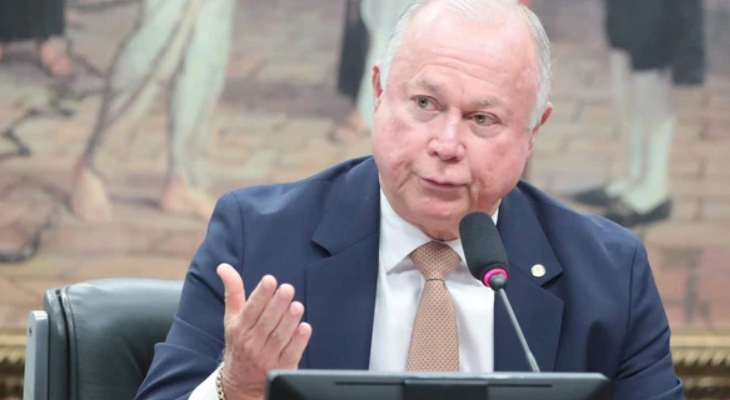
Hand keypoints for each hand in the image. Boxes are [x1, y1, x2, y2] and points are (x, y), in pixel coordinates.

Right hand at [217, 264, 311, 399]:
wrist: (239, 384)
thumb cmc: (239, 343)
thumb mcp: (232, 318)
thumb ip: (233, 291)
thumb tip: (224, 267)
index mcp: (240, 328)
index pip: (251, 309)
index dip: (260, 295)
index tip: (270, 280)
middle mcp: (252, 342)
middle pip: (266, 322)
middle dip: (277, 304)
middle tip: (288, 288)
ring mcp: (267, 357)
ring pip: (279, 337)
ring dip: (288, 321)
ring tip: (297, 305)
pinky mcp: (282, 367)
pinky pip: (290, 354)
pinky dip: (298, 341)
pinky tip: (305, 328)